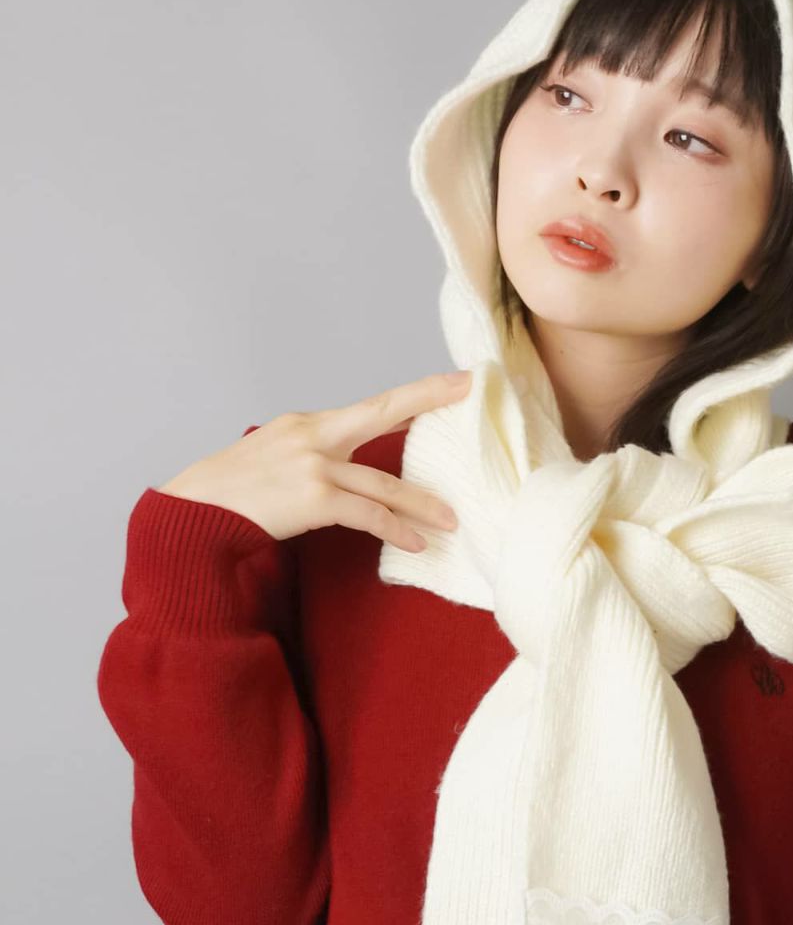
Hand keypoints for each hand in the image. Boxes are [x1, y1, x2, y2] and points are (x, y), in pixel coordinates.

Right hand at [156, 369, 472, 547]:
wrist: (191, 514)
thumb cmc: (231, 494)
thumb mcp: (272, 457)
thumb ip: (313, 455)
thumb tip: (351, 467)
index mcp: (306, 425)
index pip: (371, 406)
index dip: (414, 395)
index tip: (451, 382)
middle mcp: (313, 435)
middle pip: (382, 411)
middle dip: (428, 398)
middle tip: (469, 390)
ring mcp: (314, 465)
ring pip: (384, 482)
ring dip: (421, 504)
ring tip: (450, 521)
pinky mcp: (314, 498)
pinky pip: (368, 515)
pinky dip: (395, 530)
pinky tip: (416, 543)